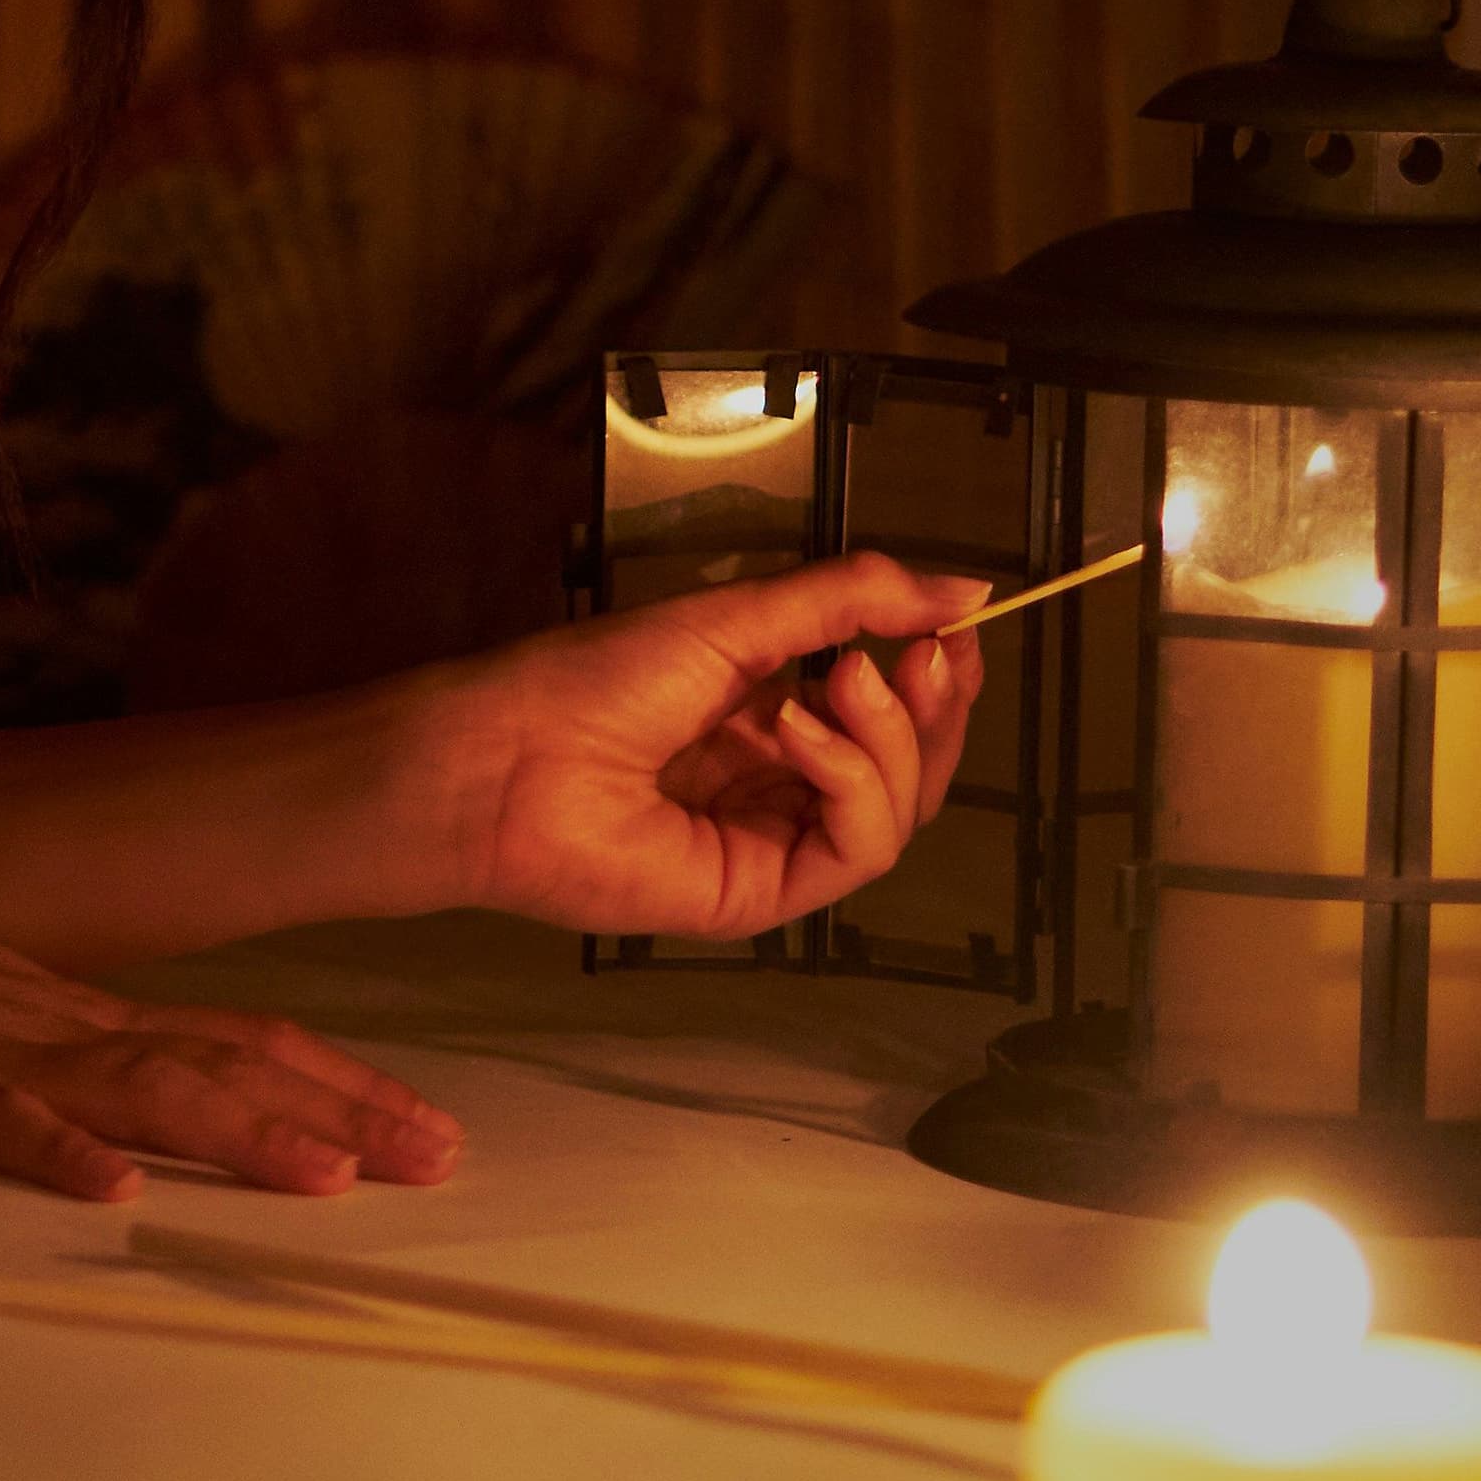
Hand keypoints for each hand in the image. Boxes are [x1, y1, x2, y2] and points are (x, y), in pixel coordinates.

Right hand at [0, 899, 465, 1207]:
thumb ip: (47, 1060)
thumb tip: (141, 1120)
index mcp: (56, 1004)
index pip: (226, 1034)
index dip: (332, 1077)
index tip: (429, 1127)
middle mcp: (34, 1013)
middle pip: (209, 1059)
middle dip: (330, 1107)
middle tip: (438, 1157)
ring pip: (120, 1087)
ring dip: (228, 1128)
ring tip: (324, 1175)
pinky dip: (49, 1151)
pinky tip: (111, 1187)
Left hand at [422, 553, 985, 943]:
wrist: (510, 755)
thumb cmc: (602, 677)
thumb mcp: (735, 618)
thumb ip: (848, 599)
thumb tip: (969, 586)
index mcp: (769, 716)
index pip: (888, 707)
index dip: (934, 672)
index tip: (960, 626)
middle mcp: (780, 782)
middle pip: (908, 765)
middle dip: (933, 707)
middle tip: (932, 654)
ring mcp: (775, 842)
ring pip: (895, 808)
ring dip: (891, 736)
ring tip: (844, 682)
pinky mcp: (766, 894)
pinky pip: (856, 848)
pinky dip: (852, 782)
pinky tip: (803, 735)